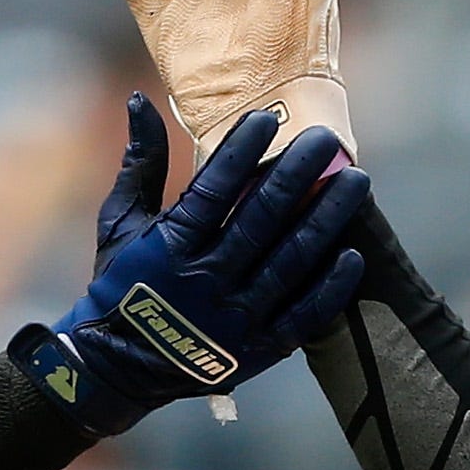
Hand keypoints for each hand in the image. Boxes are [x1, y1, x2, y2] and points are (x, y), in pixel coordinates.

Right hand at [23, 100, 367, 434]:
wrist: (114, 370)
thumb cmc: (120, 285)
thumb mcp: (120, 223)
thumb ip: (140, 163)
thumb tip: (140, 100)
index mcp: (169, 247)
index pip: (213, 190)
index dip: (241, 152)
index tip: (268, 118)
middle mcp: (204, 282)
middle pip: (261, 219)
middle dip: (296, 173)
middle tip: (326, 139)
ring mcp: (234, 319)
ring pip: (291, 261)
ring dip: (326, 219)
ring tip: (354, 181)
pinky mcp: (256, 351)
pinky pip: (302, 316)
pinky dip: (329, 287)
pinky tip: (351, 254)